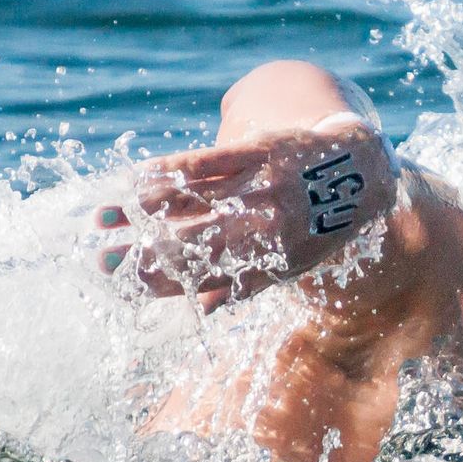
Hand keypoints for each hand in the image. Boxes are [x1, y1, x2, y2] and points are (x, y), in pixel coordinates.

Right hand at [94, 123, 397, 310]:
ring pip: (193, 204)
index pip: (207, 279)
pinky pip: (209, 162)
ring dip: (143, 212)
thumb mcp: (292, 263)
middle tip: (101, 264)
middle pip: (193, 246)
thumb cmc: (318, 226)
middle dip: (144, 257)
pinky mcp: (261, 151)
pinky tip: (136, 178)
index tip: (123, 291)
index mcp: (271, 262)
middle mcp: (265, 228)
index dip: (164, 286)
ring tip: (104, 218)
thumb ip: (246, 283)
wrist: (362, 172)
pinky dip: (171, 171)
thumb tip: (204, 309)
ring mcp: (261, 187)